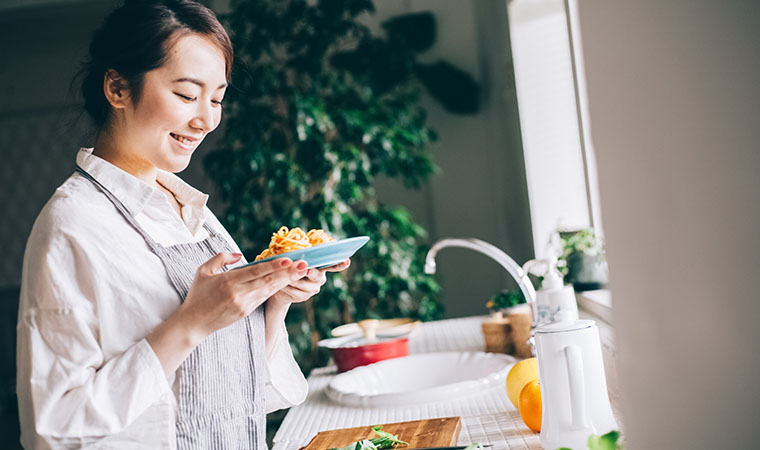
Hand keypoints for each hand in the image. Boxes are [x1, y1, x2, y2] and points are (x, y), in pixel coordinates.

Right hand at [179, 252, 308, 338]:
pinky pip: (263, 297)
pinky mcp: (246, 312)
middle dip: (287, 273)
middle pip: (267, 281)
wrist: (193, 323)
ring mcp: (243, 304)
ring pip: (268, 290)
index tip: (288, 260)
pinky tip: (286, 281)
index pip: (255, 271)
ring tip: (300, 272)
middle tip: (304, 265)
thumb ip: (221, 258)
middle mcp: (238, 293)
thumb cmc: (197, 295)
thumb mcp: (203, 271)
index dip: (273, 266)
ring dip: (285, 280)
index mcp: (228, 281)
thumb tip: (240, 255)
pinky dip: (275, 289)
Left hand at [269, 259, 350, 306]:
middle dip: (311, 273)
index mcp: (320, 265)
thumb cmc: (287, 267)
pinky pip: (295, 292)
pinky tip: (280, 285)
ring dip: (292, 280)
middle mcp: (320, 277)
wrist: (278, 285)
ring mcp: (313, 288)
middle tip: (306, 270)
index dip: (340, 263)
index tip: (347, 260)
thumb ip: (297, 255)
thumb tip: (295, 250)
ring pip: (304, 285)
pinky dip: (286, 288)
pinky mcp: (303, 297)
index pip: (333, 264)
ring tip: (281, 275)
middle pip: (317, 276)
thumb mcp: (292, 258)